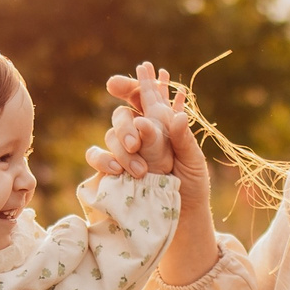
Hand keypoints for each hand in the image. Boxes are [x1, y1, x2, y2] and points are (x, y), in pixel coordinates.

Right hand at [91, 66, 206, 196]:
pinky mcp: (109, 172)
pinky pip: (96, 157)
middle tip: (137, 141)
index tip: (135, 73)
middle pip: (122, 114)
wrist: (180, 217)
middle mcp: (138, 135)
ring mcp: (122, 152)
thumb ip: (184, 138)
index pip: (144, 96)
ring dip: (123, 149)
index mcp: (159, 125)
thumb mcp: (193, 161)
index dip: (138, 82)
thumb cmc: (191, 185)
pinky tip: (117, 171)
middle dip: (126, 124)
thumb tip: (178, 115)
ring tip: (141, 170)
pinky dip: (104, 160)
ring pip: (111, 136)